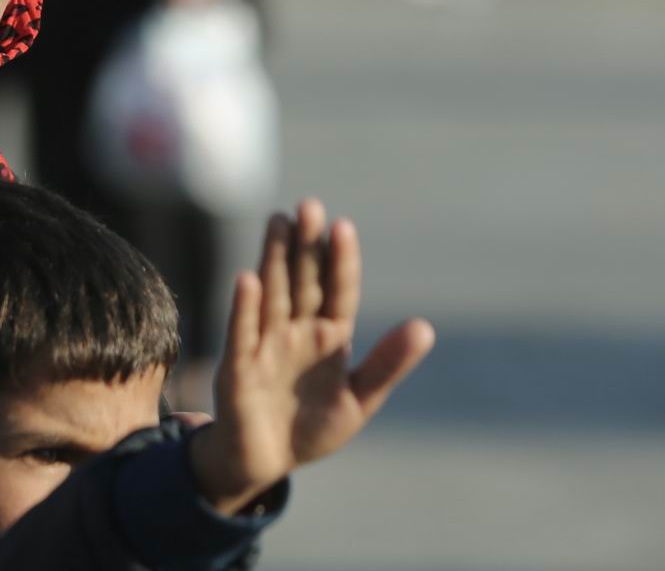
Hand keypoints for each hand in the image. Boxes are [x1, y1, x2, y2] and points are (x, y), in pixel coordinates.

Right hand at [187, 199, 434, 513]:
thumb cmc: (314, 427)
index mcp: (330, 337)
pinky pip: (242, 332)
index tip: (343, 226)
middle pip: (302, 280)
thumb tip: (426, 327)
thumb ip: (387, 364)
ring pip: (272, 293)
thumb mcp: (359, 400)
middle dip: (304, 245)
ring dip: (273, 258)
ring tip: (278, 220)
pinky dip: (244, 308)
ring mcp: (266, 344)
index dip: (340, 260)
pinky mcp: (239, 365)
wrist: (266, 460)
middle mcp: (297, 331)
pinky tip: (247, 279)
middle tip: (308, 206)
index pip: (338, 290)